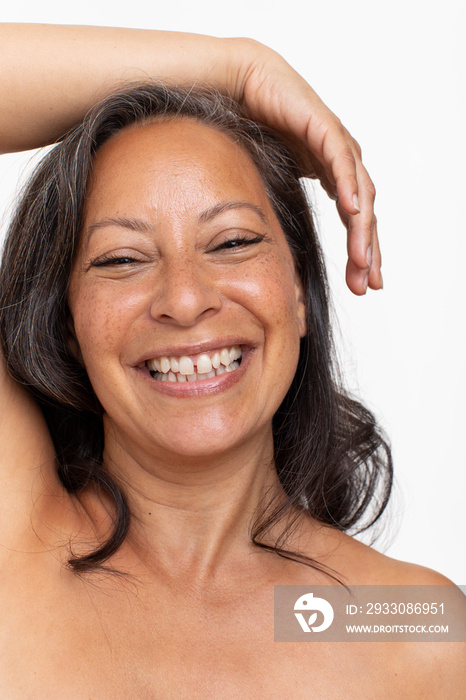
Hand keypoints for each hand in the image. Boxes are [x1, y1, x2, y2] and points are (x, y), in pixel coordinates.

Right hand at [233, 40, 381, 294]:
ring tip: (362, 261)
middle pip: (365, 214)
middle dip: (368, 251)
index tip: (362, 284)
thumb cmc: (255, 131)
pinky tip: (353, 212)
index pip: (356, 221)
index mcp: (333, 177)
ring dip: (363, 229)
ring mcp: (338, 145)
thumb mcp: (276, 182)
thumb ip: (287, 206)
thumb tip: (278, 245)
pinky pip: (342, 162)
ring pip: (361, 193)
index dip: (360, 253)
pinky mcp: (326, 128)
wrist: (242, 87)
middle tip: (368, 284)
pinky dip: (349, 187)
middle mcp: (342, 163)